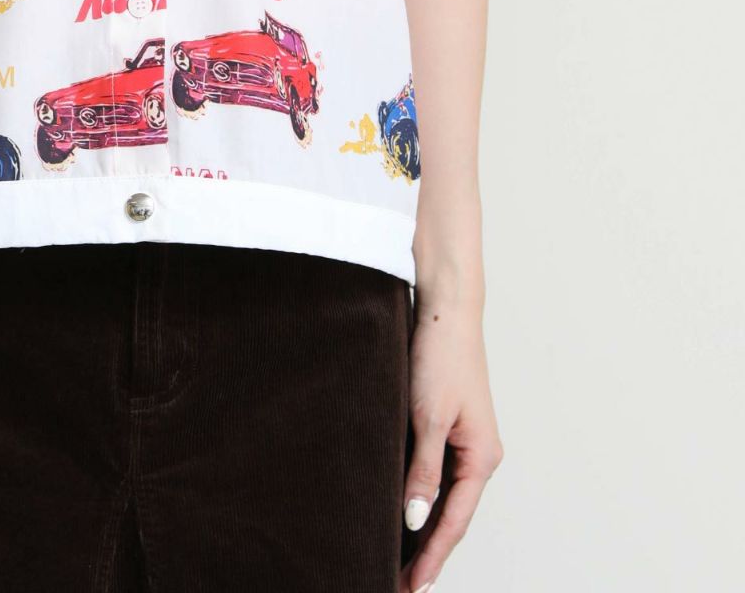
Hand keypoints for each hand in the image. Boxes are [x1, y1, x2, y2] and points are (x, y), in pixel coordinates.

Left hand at [399, 293, 502, 591]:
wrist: (445, 310)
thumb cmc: (440, 357)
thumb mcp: (428, 416)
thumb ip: (422, 470)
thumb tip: (415, 520)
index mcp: (482, 458)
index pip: (454, 522)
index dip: (431, 558)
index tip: (410, 588)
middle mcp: (479, 455)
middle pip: (452, 515)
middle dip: (427, 551)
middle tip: (397, 583)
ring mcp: (465, 442)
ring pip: (443, 496)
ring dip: (423, 527)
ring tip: (394, 556)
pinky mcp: (448, 426)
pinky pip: (435, 473)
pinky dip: (420, 496)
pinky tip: (400, 509)